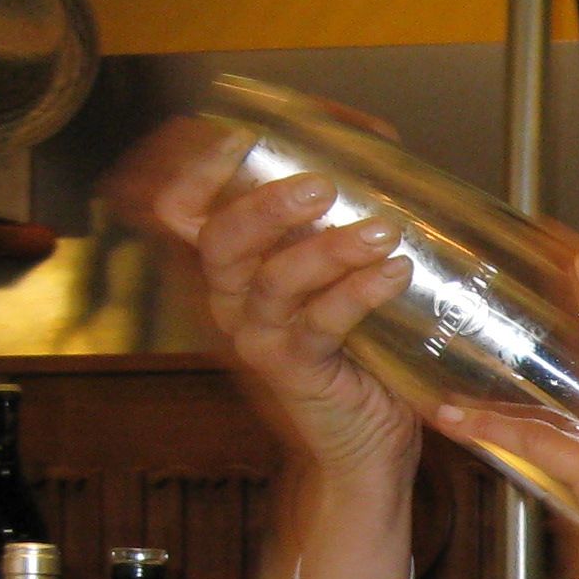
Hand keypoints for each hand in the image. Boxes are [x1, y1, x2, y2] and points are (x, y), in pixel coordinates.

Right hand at [120, 119, 421, 488]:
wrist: (364, 441)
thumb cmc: (358, 347)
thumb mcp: (339, 271)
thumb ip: (341, 213)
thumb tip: (377, 141)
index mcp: (232, 265)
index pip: (183, 212)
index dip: (200, 173)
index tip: (244, 137)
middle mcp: (231, 299)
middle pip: (220, 240)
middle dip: (267, 205)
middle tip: (321, 184)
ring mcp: (258, 337)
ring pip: (272, 282)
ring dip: (328, 249)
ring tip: (382, 231)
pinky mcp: (295, 370)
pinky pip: (320, 324)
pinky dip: (359, 292)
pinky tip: (394, 271)